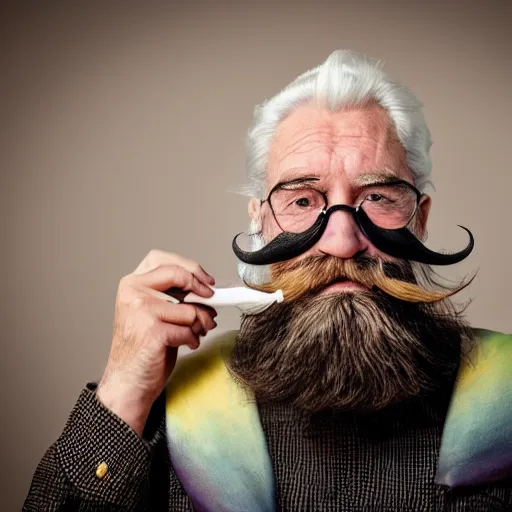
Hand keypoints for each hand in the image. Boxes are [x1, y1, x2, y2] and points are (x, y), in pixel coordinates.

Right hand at [96, 250, 216, 435]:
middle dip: (202, 291)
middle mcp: (133, 293)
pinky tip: (185, 345)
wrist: (128, 382)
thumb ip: (172, 294)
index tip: (205, 281)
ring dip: (200, 323)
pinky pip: (188, 329)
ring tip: (194, 332)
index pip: (163, 259)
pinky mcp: (153, 331)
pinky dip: (192, 339)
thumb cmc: (143, 347)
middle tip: (211, 303)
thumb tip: (206, 288)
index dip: (189, 267)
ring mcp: (141, 311)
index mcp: (131, 284)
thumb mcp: (153, 311)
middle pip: (180, 276)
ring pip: (190, 308)